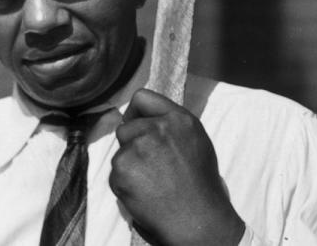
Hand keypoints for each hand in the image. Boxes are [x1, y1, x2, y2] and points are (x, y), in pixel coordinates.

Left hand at [111, 89, 244, 245]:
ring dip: (129, 166)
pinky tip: (144, 193)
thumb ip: (173, 126)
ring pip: (120, 152)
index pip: (143, 98)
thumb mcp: (197, 142)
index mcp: (178, 119)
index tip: (135, 124)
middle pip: (126, 127)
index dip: (136, 113)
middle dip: (132, 144)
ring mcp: (137, 147)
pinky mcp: (123, 167)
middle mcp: (157, 128)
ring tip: (151, 183)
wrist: (196, 219)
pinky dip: (124, 184)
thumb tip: (147, 120)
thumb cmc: (201, 185)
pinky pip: (115, 173)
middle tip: (150, 166)